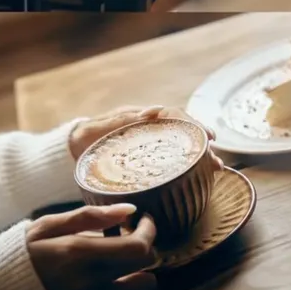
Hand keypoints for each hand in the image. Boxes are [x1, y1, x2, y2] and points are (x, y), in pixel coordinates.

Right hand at [26, 205, 157, 289]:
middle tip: (132, 237)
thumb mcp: (47, 225)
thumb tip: (129, 209)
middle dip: (146, 249)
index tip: (145, 221)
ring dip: (139, 273)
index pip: (138, 247)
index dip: (150, 232)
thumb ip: (89, 216)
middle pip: (146, 268)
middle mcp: (88, 283)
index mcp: (79, 253)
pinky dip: (120, 289)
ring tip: (121, 260)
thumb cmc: (18, 255)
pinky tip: (104, 277)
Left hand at [69, 104, 223, 171]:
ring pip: (181, 149)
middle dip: (202, 146)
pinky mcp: (148, 162)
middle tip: (216, 161)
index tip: (208, 137)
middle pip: (183, 134)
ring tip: (215, 170)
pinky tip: (198, 178)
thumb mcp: (101, 127)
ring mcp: (151, 146)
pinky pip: (171, 163)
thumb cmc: (86, 136)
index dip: (193, 125)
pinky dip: (187, 168)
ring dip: (199, 158)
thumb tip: (152, 111)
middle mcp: (151, 130)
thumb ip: (122, 120)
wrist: (74, 149)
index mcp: (143, 119)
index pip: (175, 116)